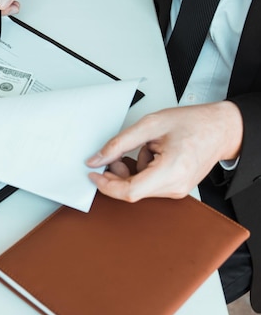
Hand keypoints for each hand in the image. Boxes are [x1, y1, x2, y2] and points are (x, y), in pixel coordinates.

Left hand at [86, 101, 242, 201]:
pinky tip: (150, 155)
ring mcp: (177, 190)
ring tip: (142, 148)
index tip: (93, 174)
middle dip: (117, 174)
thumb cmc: (193, 123)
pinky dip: (142, 171)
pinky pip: (149, 185)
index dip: (106, 185)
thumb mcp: (150, 125)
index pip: (130, 191)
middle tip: (116, 154)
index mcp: (171, 170)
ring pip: (139, 188)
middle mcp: (176, 187)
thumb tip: (96, 159)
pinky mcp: (176, 188)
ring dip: (130, 171)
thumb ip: (119, 143)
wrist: (220, 128)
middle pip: (132, 191)